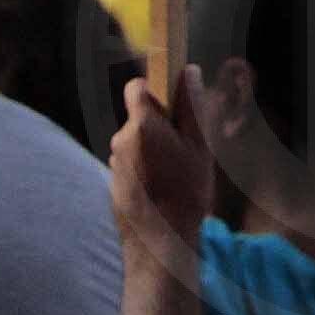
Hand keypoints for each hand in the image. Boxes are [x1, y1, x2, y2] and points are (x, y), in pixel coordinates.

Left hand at [110, 73, 214, 256]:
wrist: (160, 242)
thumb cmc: (184, 192)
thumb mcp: (200, 146)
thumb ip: (192, 106)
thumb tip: (189, 71)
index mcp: (142, 124)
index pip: (136, 87)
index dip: (154, 91)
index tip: (172, 105)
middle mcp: (121, 139)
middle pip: (139, 118)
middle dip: (159, 126)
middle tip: (184, 148)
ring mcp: (115, 163)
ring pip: (136, 144)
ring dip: (152, 151)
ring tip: (175, 175)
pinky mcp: (114, 184)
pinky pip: (131, 166)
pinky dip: (145, 171)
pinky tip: (162, 191)